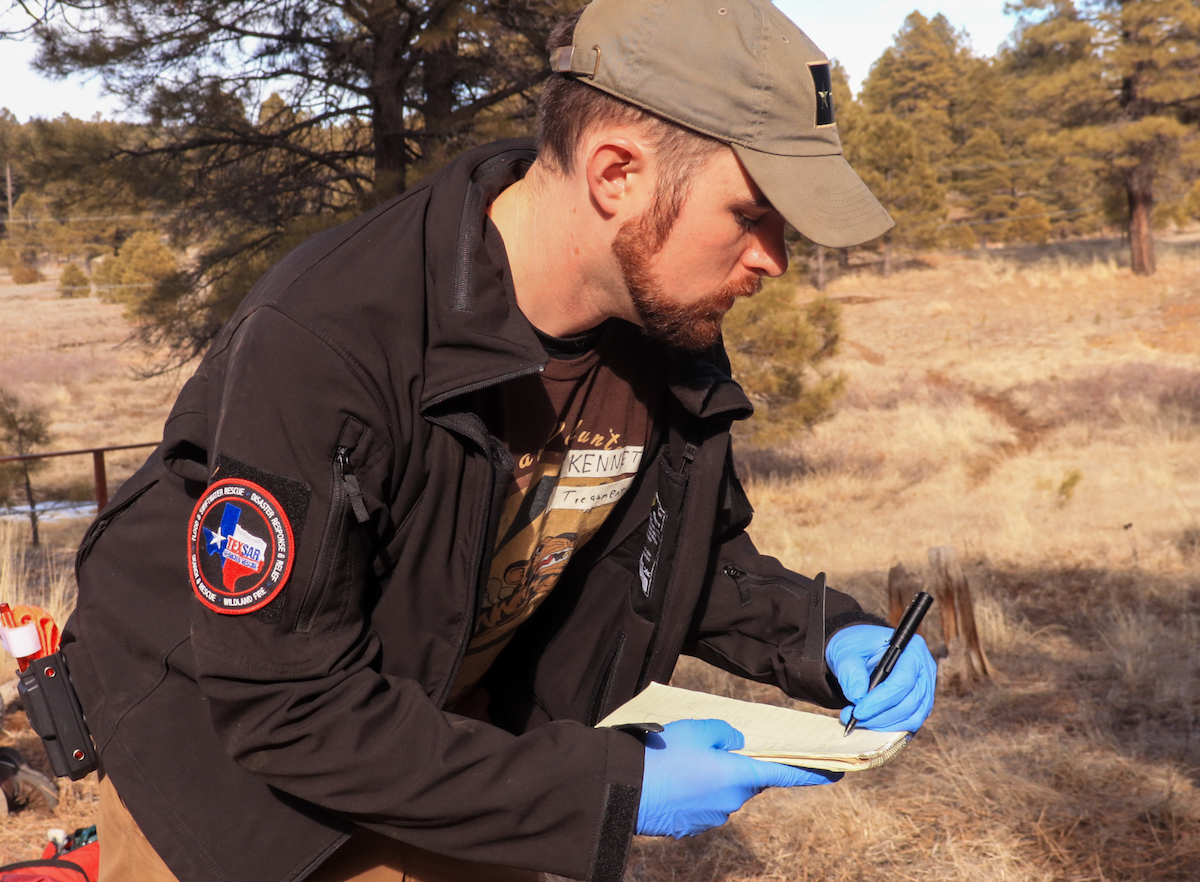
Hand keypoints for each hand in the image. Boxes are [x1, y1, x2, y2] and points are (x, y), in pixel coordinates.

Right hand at [636, 718, 840, 838]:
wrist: (624, 788)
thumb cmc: (664, 752)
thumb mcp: (698, 729)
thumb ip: (726, 733)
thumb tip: (737, 745)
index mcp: (739, 775)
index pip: (786, 773)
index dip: (813, 771)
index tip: (837, 771)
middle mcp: (733, 801)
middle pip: (748, 779)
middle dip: (737, 764)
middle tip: (708, 746)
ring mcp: (713, 817)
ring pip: (724, 791)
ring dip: (713, 777)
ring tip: (682, 760)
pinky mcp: (693, 825)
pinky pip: (704, 803)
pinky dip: (696, 790)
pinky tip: (673, 779)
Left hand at [825, 624, 935, 731]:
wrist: (858, 651)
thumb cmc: (855, 647)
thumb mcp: (846, 651)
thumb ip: (850, 671)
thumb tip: (857, 697)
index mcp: (912, 649)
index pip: (903, 680)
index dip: (881, 700)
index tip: (857, 711)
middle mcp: (925, 670)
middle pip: (910, 702)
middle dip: (880, 716)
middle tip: (853, 718)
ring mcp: (926, 689)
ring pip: (912, 717)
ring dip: (883, 724)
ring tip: (857, 720)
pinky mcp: (920, 705)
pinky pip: (910, 723)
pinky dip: (889, 727)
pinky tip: (868, 723)